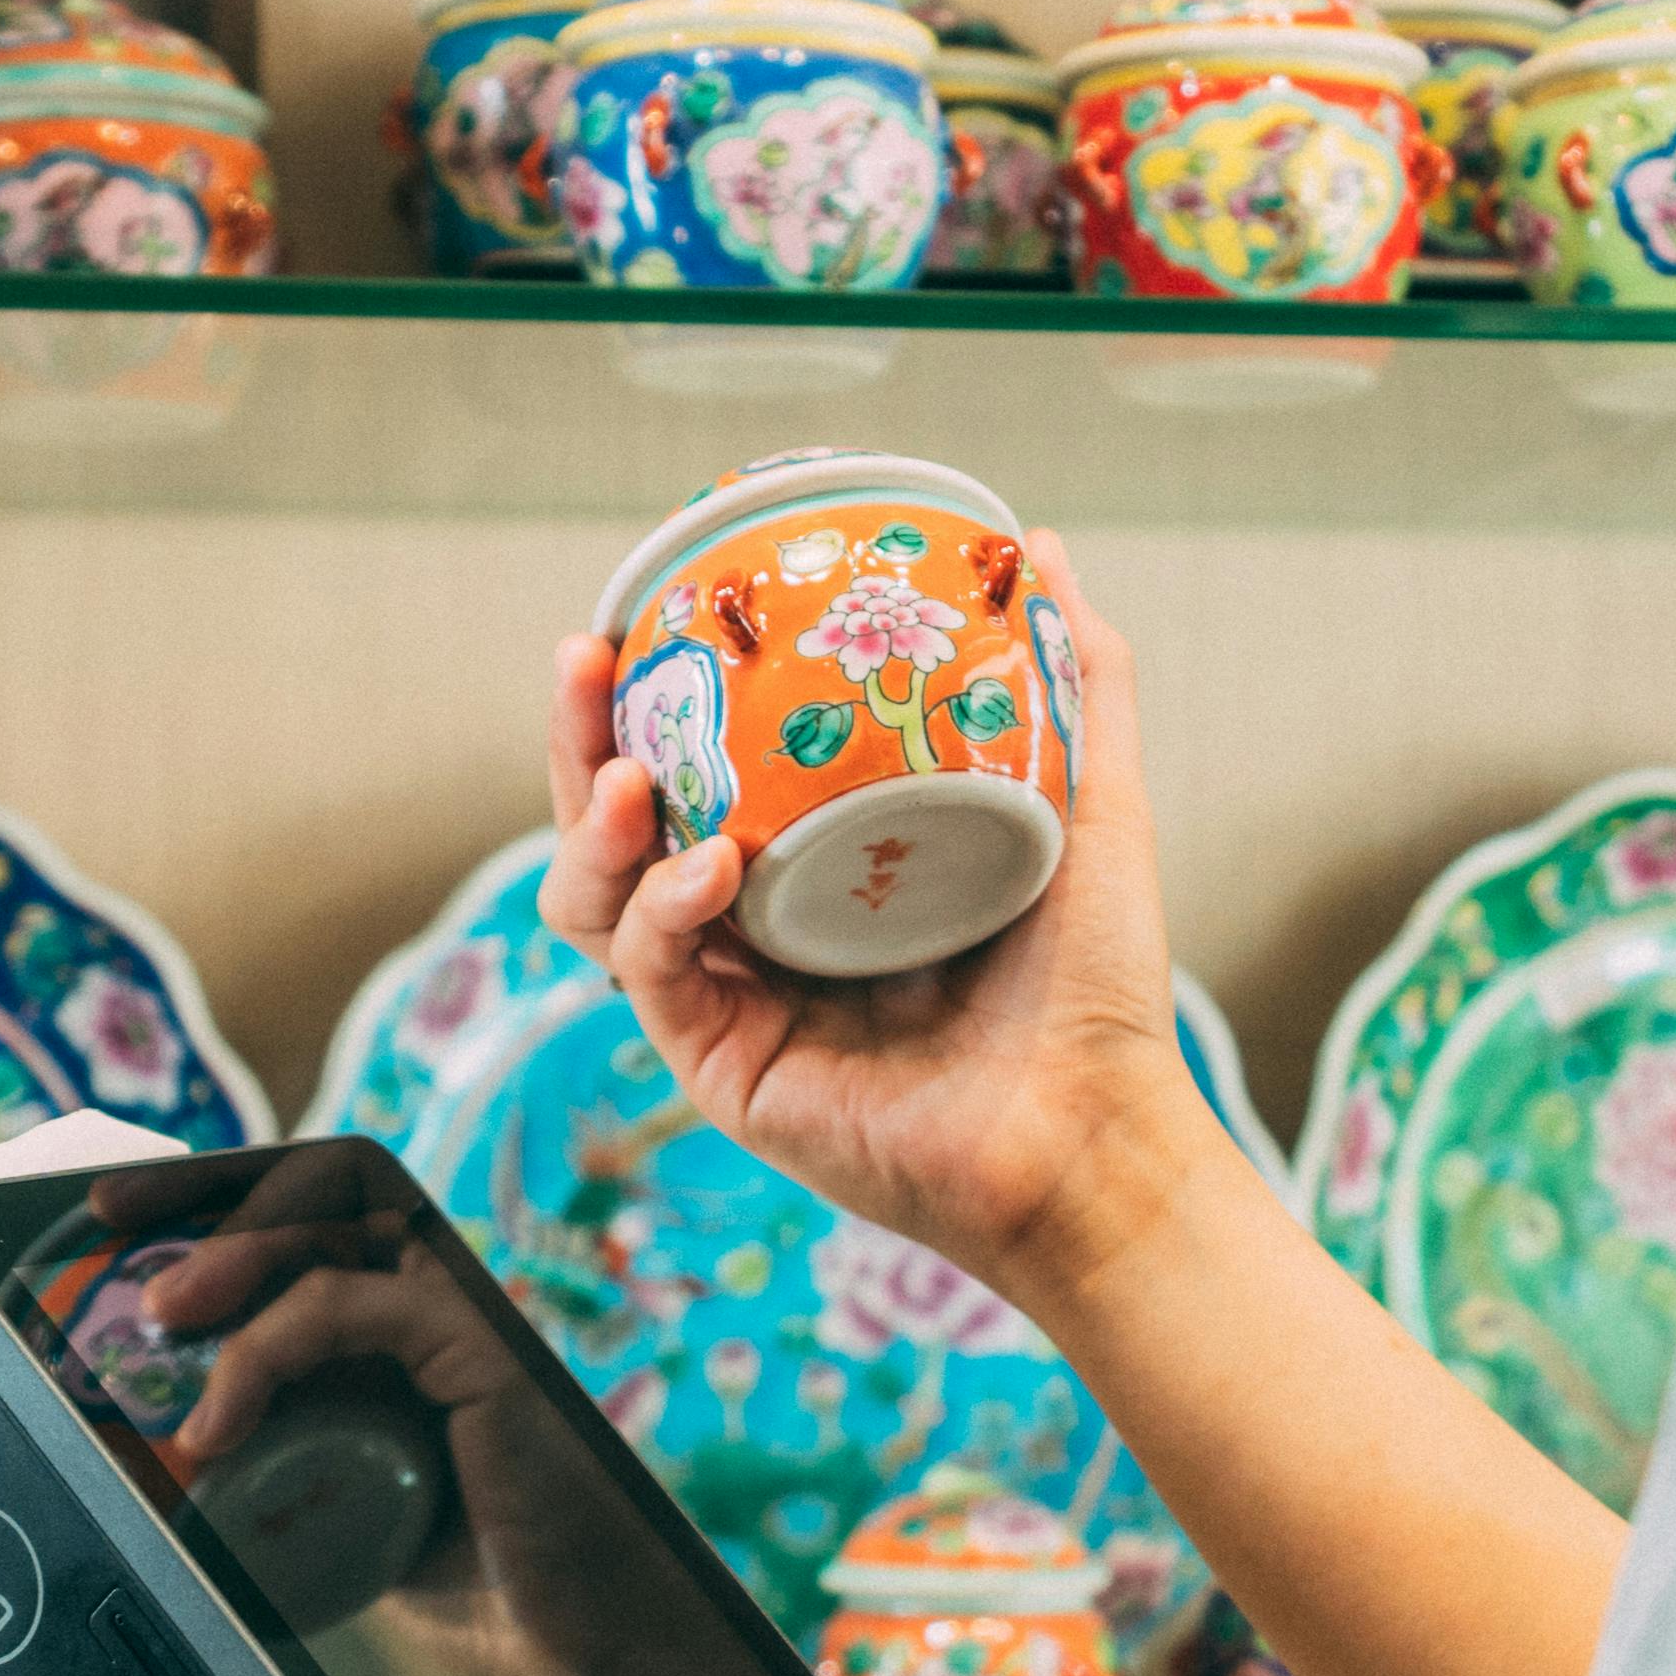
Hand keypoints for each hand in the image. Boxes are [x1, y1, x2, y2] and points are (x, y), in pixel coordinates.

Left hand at [126, 1194, 700, 1675]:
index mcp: (403, 1335)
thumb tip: (172, 1483)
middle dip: (212, 1188)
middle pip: (321, 1186)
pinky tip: (220, 1419)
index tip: (117, 1217)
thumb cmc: (494, 1601)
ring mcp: (465, 1322)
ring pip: (343, 1216)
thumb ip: (287, 1482)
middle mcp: (437, 1309)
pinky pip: (364, 1301)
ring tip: (162, 1313)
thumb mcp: (346, 1525)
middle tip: (112, 1224)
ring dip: (235, 1249)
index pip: (309, 1222)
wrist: (588, 1657)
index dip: (215, 1201)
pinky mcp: (487, 1352)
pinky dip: (271, 1345)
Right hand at [542, 529, 1220, 1308]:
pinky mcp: (722, 1066)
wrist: (1095, 1130)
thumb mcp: (1090, 802)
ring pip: (597, 898)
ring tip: (623, 772)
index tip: (644, 609)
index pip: (700, 763)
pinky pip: (650, 973)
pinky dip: (657, 911)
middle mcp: (759, 925)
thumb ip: (1070, 681)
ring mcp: (733, 997)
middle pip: (618, 820)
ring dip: (589, 826)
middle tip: (585, 659)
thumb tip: (1037, 545)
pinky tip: (701, 868)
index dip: (653, 689)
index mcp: (818, 862)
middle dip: (580, 736)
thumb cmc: (1094, 987)